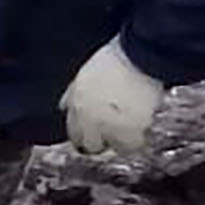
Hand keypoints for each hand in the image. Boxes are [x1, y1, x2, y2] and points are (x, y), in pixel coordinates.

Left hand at [61, 37, 163, 154]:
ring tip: (131, 130)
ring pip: (113, 148)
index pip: (74, 133)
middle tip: (113, 135)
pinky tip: (141, 129)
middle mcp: (90, 119)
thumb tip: (62, 108)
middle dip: (99, 143)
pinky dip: (137, 140)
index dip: (84, 135)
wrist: (139, 56)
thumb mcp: (85, 74)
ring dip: (120, 142)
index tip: (93, 135)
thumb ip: (72, 94)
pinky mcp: (131, 130)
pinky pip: (132, 145)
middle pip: (90, 146)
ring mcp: (110, 127)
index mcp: (77, 105)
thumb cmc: (115, 59)